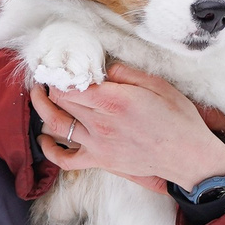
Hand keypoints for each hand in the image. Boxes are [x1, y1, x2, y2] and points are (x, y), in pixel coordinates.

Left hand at [34, 63, 224, 189]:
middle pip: (60, 101)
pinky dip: (50, 150)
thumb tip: (105, 68)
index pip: (71, 85)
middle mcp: (101, 123)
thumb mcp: (158, 84)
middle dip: (49, 85)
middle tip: (46, 74)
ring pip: (57, 126)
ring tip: (38, 96)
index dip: (58, 73)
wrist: (187, 156)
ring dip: (42, 109)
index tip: (56, 63)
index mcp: (114, 100)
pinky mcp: (100, 161)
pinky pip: (66, 159)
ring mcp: (98, 145)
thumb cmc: (177, 118)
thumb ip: (127, 73)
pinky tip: (45, 139)